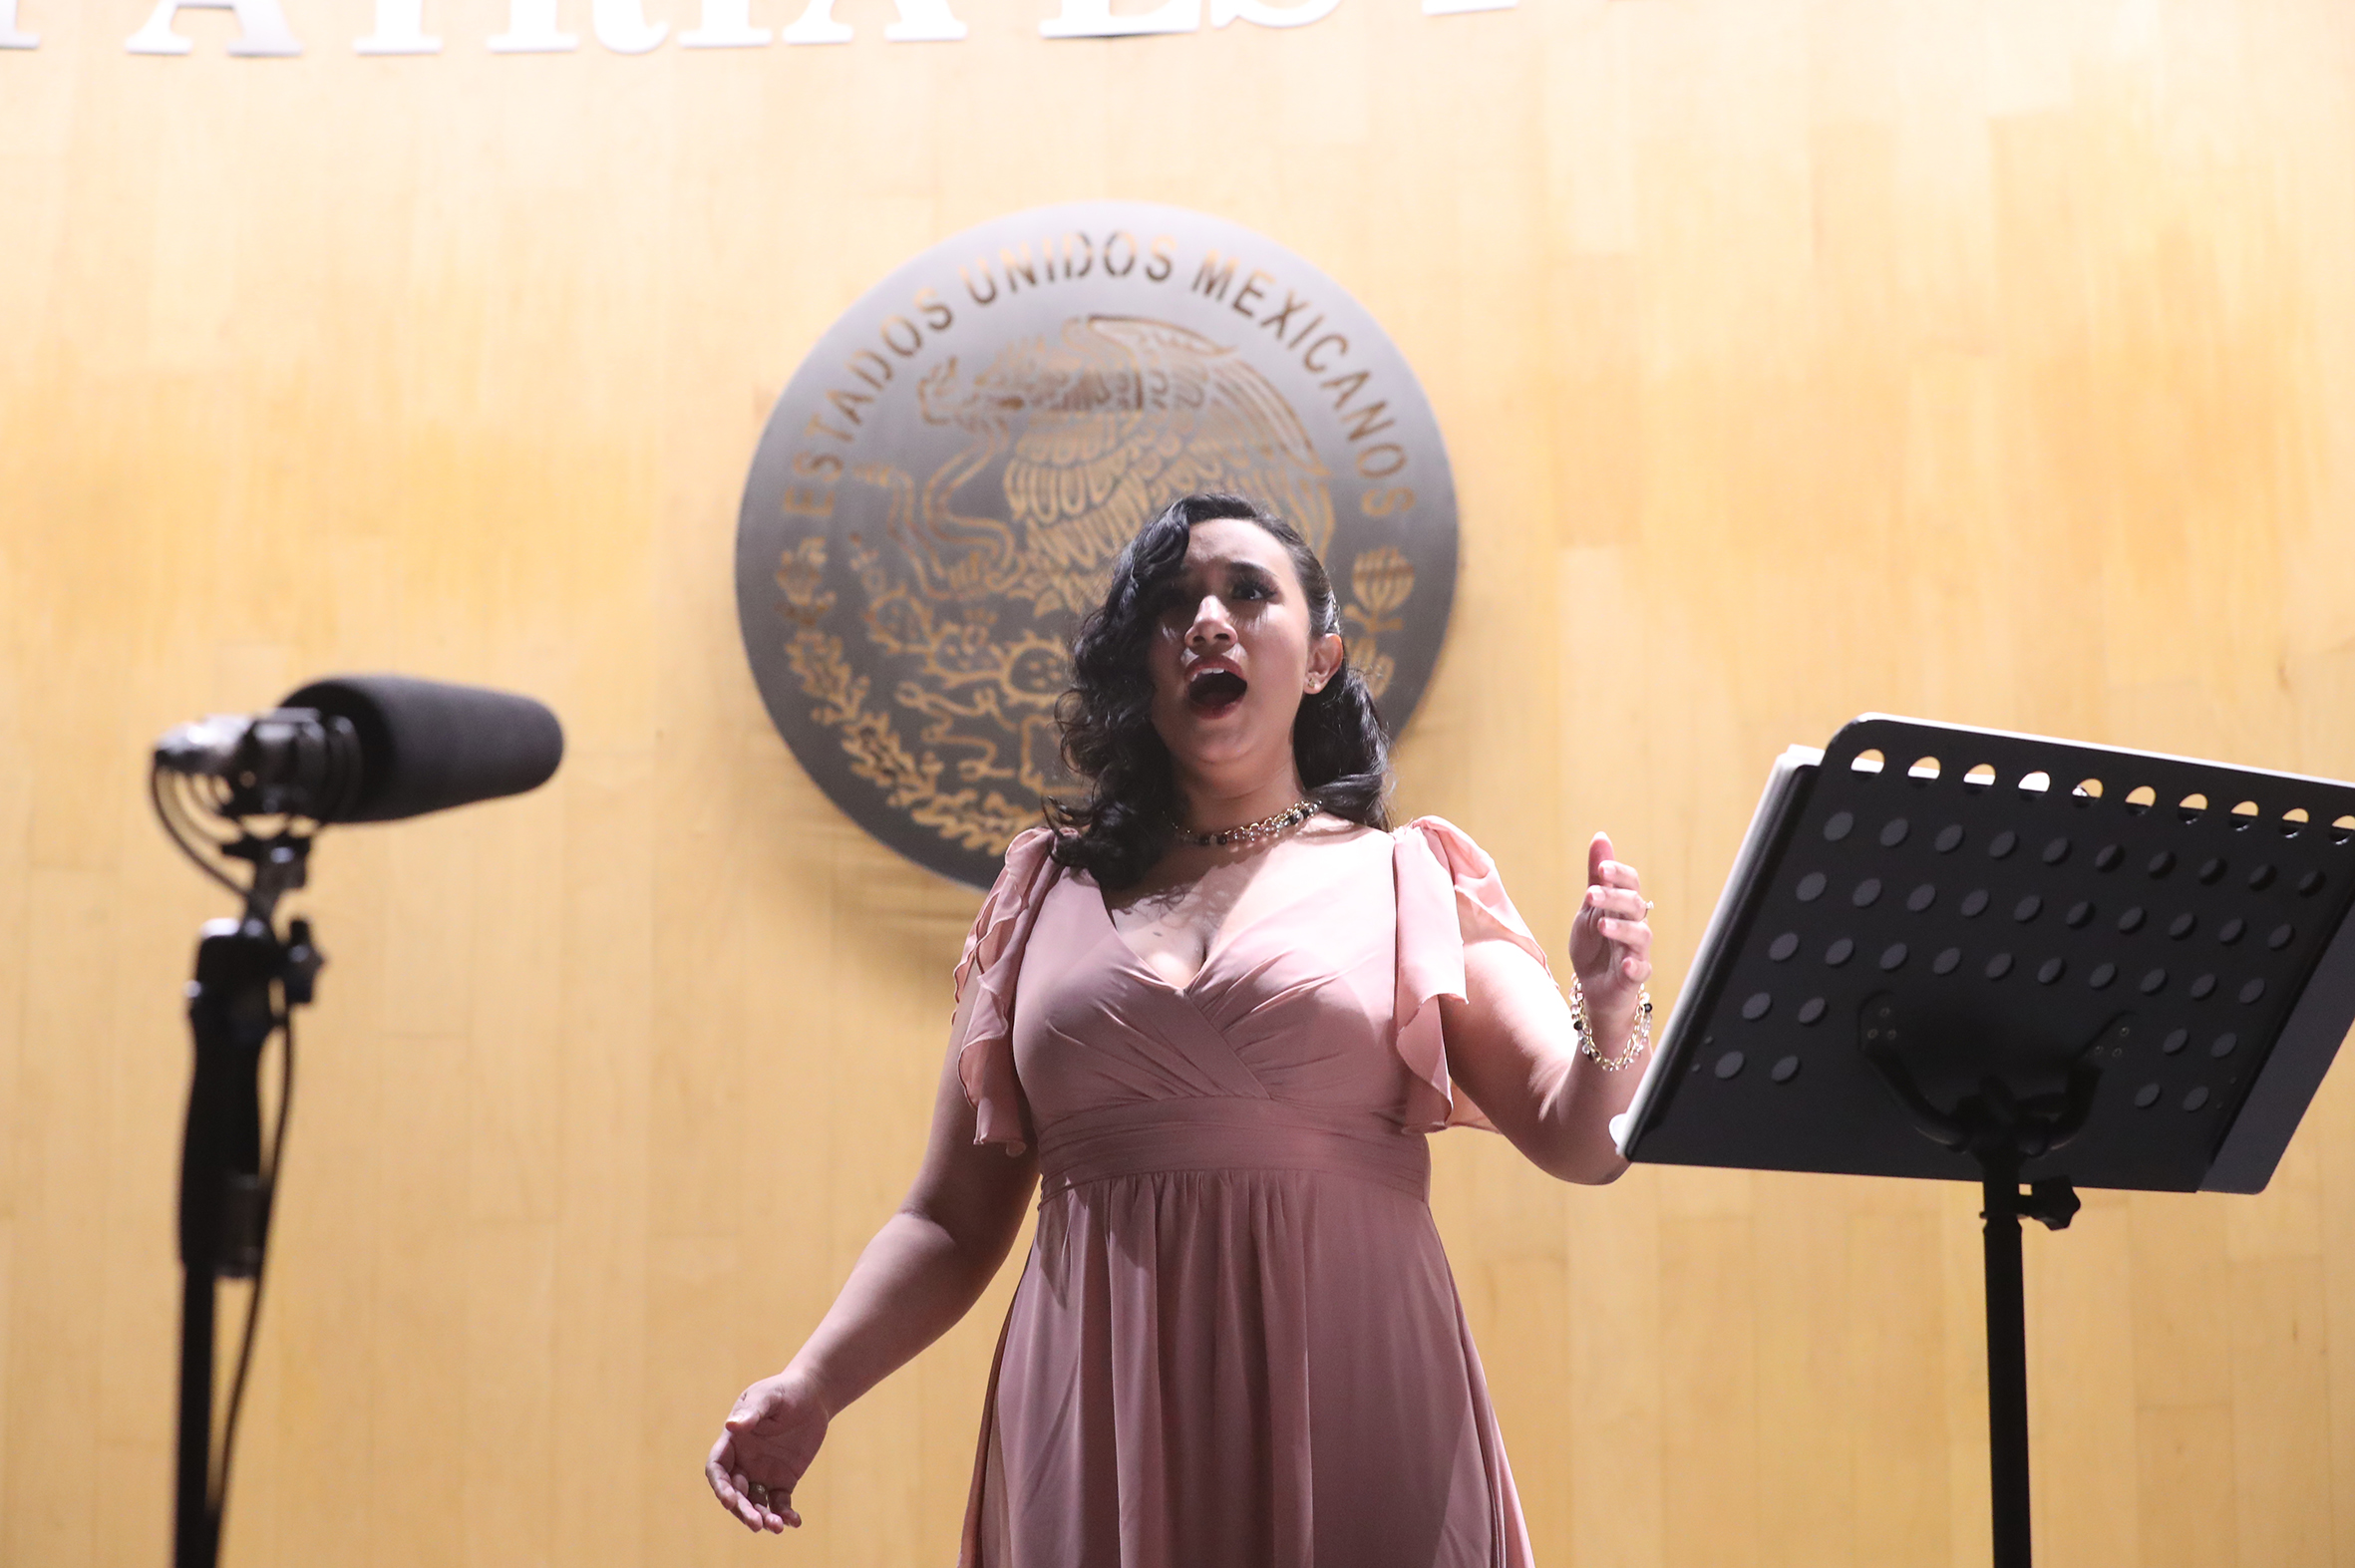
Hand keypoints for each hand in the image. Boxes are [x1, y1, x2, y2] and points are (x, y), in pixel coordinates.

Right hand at [706, 1368, 830, 1533]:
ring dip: (762, 1517)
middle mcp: (743, 1462)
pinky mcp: (783, 1480)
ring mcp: (762, 1473)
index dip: (720, 1486)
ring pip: (755, 1503)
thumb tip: (731, 1425)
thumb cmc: (786, 1391)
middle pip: (735, 1493)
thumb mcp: (769, 1396)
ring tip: (776, 1527)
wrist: (814, 1396)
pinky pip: (780, 1503)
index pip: (717, 1469)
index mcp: (733, 1442)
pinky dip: (785, 1514)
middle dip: (742, 1510)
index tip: (729, 1500)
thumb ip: (753, 1411)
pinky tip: (794, 1521)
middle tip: (756, 1524)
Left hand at [1569, 831, 1653, 1032]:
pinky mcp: (1635, 975)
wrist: (1592, 985)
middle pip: (1635, 906)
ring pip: (1640, 935)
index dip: (1619, 874)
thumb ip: (1598, 877)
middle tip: (1590, 894)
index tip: (1601, 868)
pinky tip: (1624, 962)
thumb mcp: (1590, 907)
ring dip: (1622, 929)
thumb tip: (1601, 836)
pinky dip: (1635, 965)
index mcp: (1623, 906)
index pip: (1630, 883)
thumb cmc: (1595, 943)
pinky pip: (1641, 970)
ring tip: (1602, 925)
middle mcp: (1634, 925)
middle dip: (1614, 897)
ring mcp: (1636, 951)